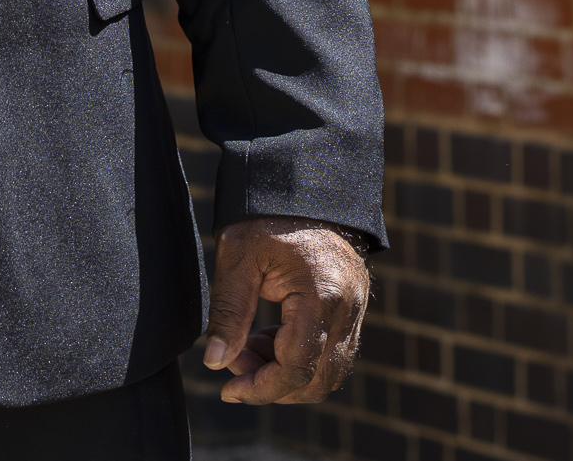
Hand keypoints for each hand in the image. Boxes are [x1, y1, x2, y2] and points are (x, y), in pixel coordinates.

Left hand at [200, 216, 368, 403]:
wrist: (303, 182)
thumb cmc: (267, 214)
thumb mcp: (239, 257)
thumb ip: (229, 312)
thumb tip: (216, 363)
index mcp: (322, 295)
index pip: (297, 368)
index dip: (262, 388)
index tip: (228, 389)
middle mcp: (348, 307)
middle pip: (320, 379)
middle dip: (275, 385)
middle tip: (235, 365)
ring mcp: (356, 307)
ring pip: (329, 370)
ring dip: (288, 374)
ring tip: (247, 347)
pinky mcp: (352, 306)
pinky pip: (332, 350)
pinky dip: (300, 356)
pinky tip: (268, 336)